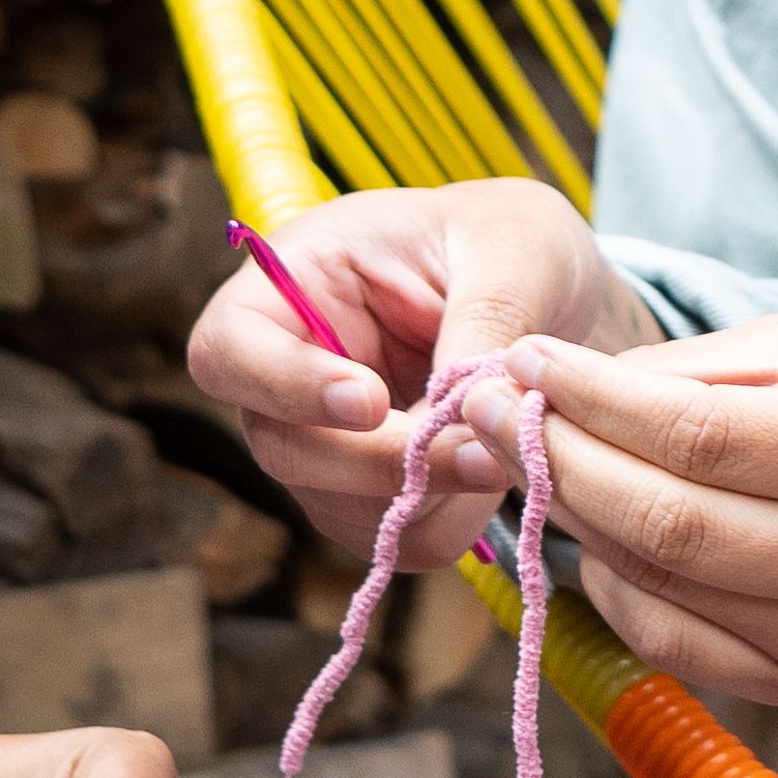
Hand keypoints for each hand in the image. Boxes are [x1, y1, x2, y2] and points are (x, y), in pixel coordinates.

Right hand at [181, 178, 654, 562]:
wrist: (547, 288)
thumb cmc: (509, 239)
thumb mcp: (513, 246)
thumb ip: (487, 316)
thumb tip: (467, 404)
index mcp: (296, 280)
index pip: (230, 347)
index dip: (284, 386)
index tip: (370, 401)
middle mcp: (291, 368)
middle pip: (281, 447)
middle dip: (379, 463)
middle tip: (475, 452)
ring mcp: (324, 438)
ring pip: (336, 507)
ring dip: (425, 498)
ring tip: (510, 453)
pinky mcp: (370, 491)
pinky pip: (392, 538)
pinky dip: (451, 519)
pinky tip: (498, 468)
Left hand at [504, 318, 777, 708]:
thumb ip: (703, 375)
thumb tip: (565, 388)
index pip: (696, 437)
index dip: (589, 401)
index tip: (521, 360)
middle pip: (666, 521)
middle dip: (556, 460)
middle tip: (488, 409)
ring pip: (661, 589)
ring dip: (573, 524)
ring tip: (529, 461)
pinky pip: (679, 645)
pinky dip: (617, 591)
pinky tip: (596, 537)